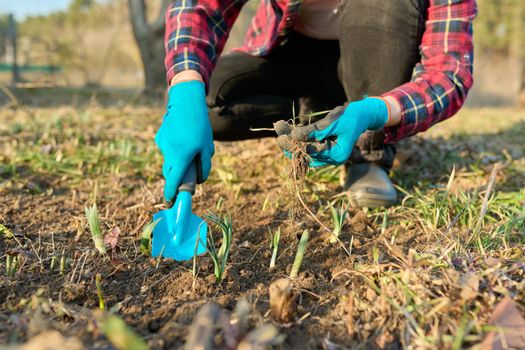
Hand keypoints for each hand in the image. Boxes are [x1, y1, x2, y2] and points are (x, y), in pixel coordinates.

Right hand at [155, 80, 214, 201]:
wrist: (185, 102)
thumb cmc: (199, 126)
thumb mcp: (207, 147)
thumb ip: (204, 166)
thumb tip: (199, 180)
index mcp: (181, 157)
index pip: (173, 181)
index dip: (171, 194)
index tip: (170, 202)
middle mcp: (168, 153)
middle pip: (169, 173)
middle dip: (175, 179)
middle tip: (185, 180)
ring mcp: (162, 145)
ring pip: (169, 160)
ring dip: (176, 162)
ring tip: (189, 150)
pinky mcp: (160, 138)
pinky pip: (167, 150)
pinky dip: (174, 150)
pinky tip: (182, 139)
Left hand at [276, 97, 388, 166]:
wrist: (361, 115)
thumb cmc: (351, 117)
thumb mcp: (332, 123)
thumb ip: (314, 131)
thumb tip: (294, 135)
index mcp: (337, 155)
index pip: (312, 151)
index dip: (296, 145)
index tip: (282, 138)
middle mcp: (332, 159)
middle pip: (306, 153)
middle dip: (290, 145)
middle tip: (277, 136)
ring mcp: (327, 155)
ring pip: (304, 150)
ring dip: (291, 141)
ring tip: (278, 129)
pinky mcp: (323, 149)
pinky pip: (307, 146)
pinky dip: (297, 139)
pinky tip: (284, 133)